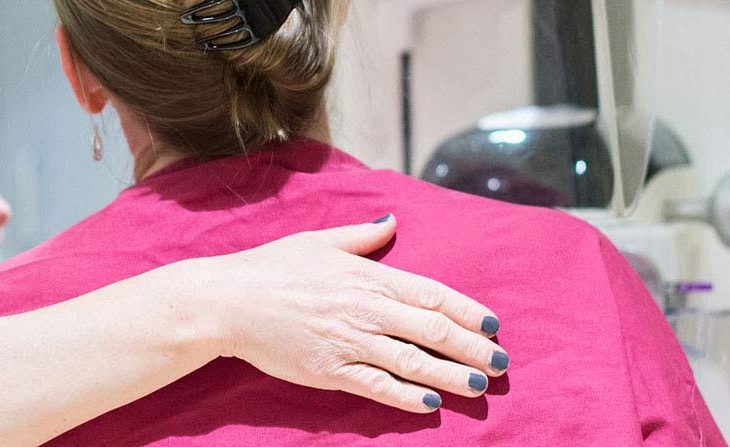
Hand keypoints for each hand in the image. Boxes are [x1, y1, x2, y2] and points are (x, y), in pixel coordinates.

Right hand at [157, 215, 507, 412]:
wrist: (226, 301)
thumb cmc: (270, 268)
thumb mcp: (318, 242)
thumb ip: (361, 237)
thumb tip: (391, 222)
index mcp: (366, 275)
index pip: (430, 293)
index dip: (466, 310)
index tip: (493, 323)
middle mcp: (363, 308)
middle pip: (431, 329)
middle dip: (472, 347)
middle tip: (502, 362)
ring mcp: (347, 341)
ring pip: (412, 361)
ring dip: (451, 374)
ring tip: (481, 385)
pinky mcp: (328, 370)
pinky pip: (376, 385)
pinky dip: (406, 394)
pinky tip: (431, 402)